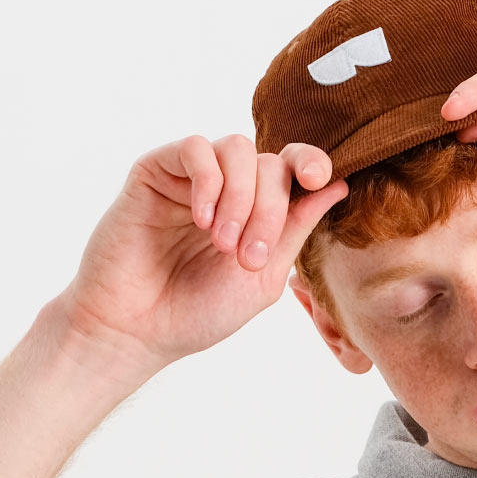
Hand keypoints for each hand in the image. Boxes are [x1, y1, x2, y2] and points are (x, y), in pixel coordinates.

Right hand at [56, 135, 348, 373]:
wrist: (138, 329)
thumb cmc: (197, 313)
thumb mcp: (263, 278)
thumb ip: (296, 230)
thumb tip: (338, 186)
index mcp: (258, 214)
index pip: (293, 169)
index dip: (311, 164)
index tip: (318, 180)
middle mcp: (228, 190)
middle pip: (270, 163)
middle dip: (269, 210)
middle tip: (247, 257)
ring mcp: (192, 178)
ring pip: (237, 148)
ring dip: (241, 198)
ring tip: (222, 244)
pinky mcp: (156, 171)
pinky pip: (195, 148)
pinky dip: (208, 182)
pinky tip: (201, 220)